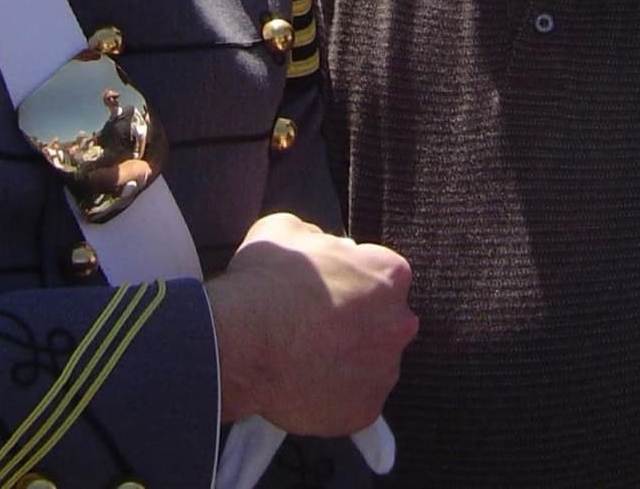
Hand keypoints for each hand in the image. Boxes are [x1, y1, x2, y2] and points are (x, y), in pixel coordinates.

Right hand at [206, 212, 416, 435]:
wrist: (242, 343)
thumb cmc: (265, 283)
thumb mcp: (288, 229)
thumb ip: (318, 237)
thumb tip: (319, 247)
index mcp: (389, 275)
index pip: (382, 273)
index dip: (353, 278)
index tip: (329, 286)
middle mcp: (398, 324)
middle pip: (385, 320)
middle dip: (358, 321)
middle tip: (318, 323)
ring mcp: (384, 371)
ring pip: (372, 362)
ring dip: (349, 358)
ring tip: (308, 355)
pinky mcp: (365, 411)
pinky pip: (355, 399)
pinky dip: (335, 393)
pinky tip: (306, 381)